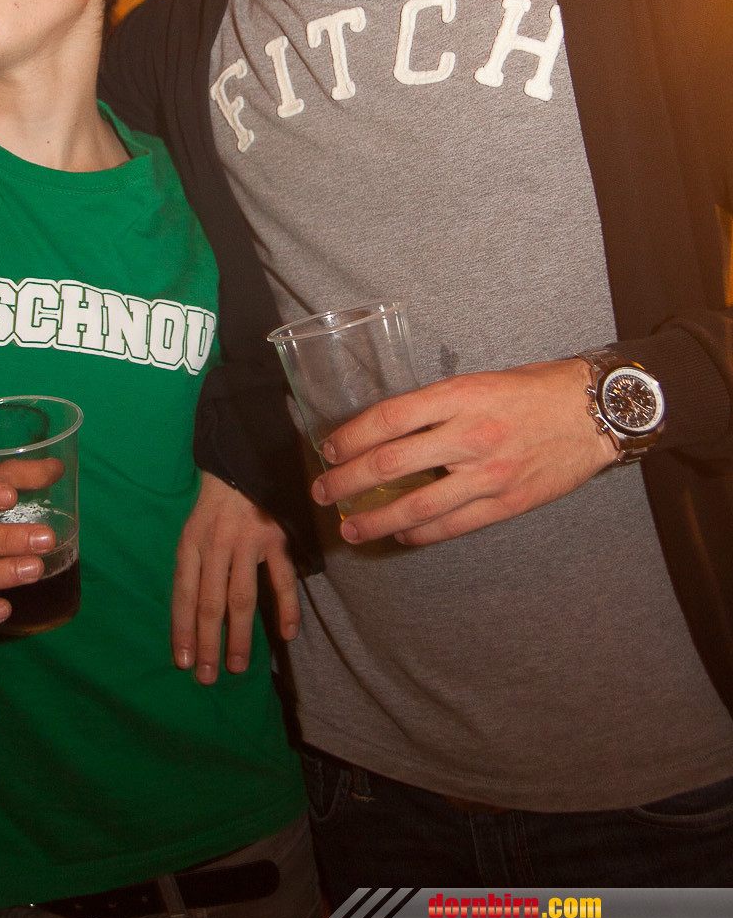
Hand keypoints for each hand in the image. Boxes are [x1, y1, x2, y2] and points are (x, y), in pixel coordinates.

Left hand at [171, 472, 299, 684]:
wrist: (243, 463)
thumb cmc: (213, 507)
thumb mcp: (192, 532)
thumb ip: (192, 569)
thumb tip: (189, 619)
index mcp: (191, 544)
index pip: (183, 595)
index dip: (182, 630)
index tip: (182, 663)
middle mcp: (216, 545)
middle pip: (210, 602)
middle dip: (208, 643)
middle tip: (208, 677)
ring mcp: (247, 542)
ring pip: (242, 597)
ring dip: (240, 635)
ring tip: (239, 666)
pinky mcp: (275, 538)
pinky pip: (282, 578)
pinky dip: (286, 607)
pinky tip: (287, 634)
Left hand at [312, 357, 617, 545]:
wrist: (595, 411)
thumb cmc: (536, 389)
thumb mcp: (479, 381)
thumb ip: (438, 405)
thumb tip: (391, 429)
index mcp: (459, 396)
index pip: (388, 418)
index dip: (351, 436)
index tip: (328, 448)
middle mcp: (469, 435)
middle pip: (390, 463)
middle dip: (348, 481)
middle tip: (323, 492)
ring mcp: (488, 474)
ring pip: (416, 505)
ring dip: (376, 520)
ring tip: (350, 529)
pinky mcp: (507, 503)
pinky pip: (452, 526)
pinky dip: (420, 534)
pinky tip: (401, 536)